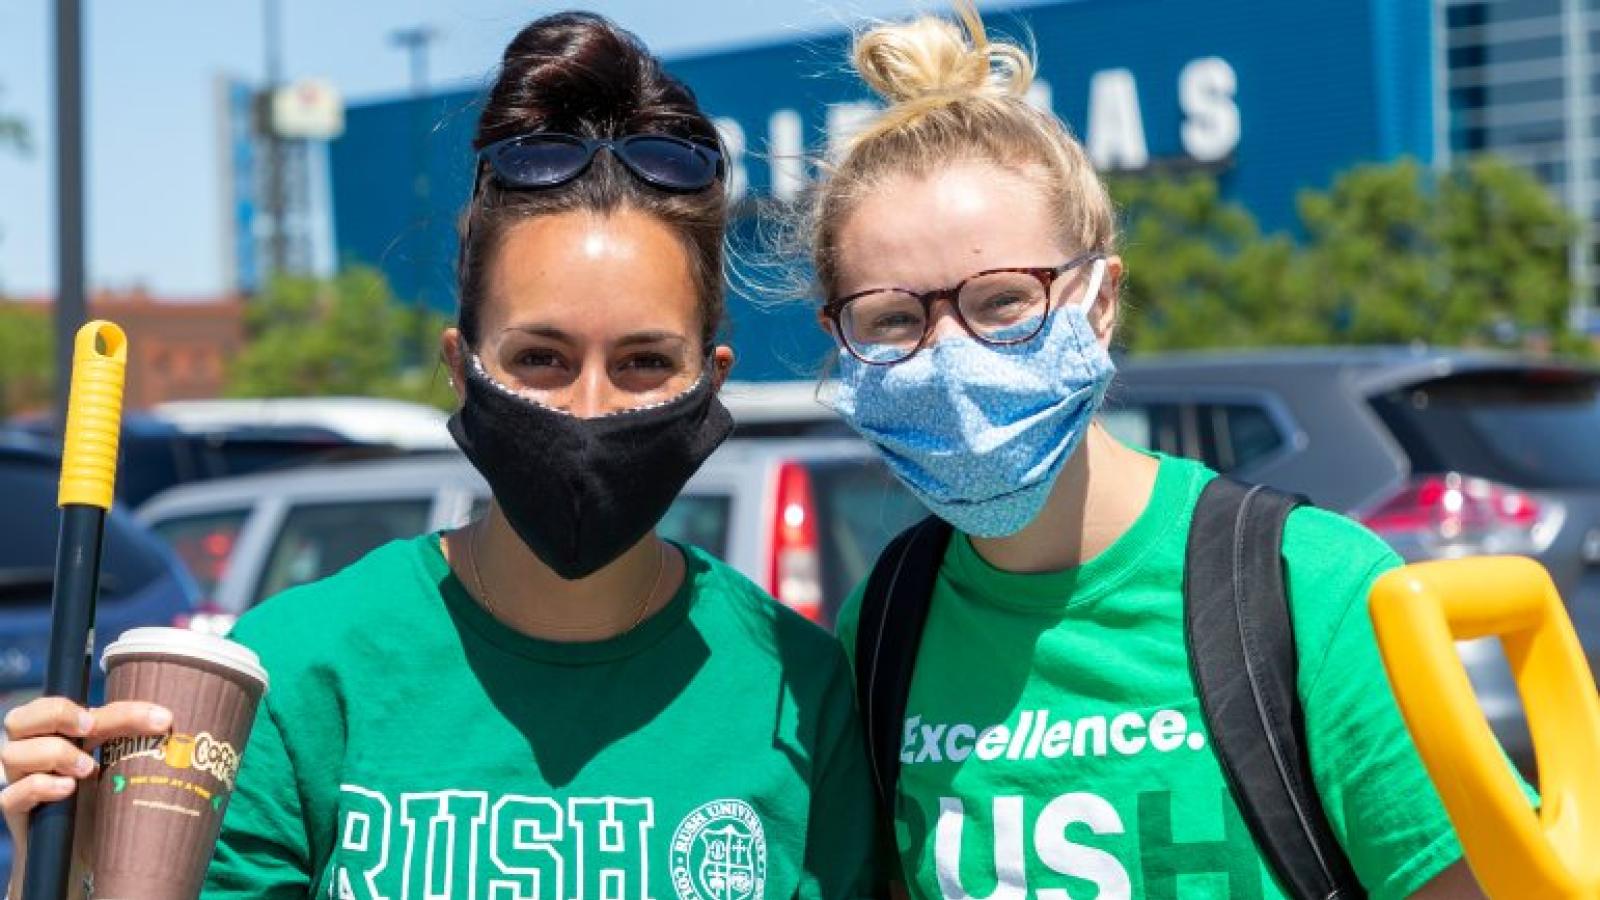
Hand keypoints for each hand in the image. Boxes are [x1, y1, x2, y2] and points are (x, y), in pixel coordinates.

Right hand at [1, 697, 171, 897]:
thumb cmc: (107, 802)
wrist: (84, 854)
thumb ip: (138, 745)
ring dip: (54, 754)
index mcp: (62, 732)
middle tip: (91, 729)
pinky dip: (39, 787)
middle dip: (58, 714)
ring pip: (13, 752)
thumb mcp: (124, 769)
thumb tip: (188, 727)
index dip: (113, 707)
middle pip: (23, 717)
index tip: (159, 717)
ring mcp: (19, 780)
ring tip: (87, 770)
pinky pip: (10, 794)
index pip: (74, 705)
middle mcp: (34, 750)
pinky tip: (65, 790)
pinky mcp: (14, 812)